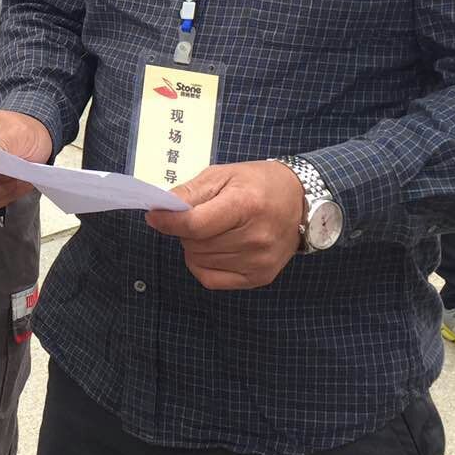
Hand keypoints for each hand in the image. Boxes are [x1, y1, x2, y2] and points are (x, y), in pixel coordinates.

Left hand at [145, 160, 304, 289]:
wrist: (299, 200)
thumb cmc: (256, 183)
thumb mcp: (221, 175)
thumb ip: (189, 192)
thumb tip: (160, 209)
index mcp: (245, 205)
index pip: (195, 224)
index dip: (168, 221)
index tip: (154, 216)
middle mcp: (255, 237)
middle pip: (195, 244)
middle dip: (185, 229)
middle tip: (198, 216)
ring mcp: (259, 261)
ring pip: (199, 261)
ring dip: (194, 246)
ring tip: (212, 229)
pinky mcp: (260, 277)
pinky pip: (211, 280)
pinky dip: (202, 264)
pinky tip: (213, 249)